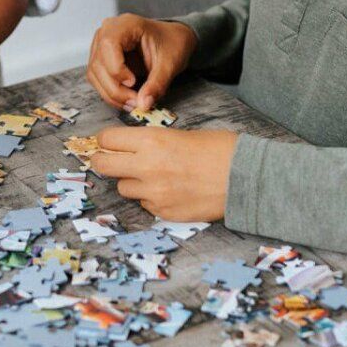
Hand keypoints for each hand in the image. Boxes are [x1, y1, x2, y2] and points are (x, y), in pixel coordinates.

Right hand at [86, 13, 196, 113]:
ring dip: (111, 94)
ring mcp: (101, 43)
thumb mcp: (170, 64)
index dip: (116, 68)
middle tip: (136, 102)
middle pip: (99, 64)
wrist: (172, 40)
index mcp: (126, 24)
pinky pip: (97, 78)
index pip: (109, 45)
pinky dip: (110, 92)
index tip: (133, 82)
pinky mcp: (101, 57)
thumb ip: (157, 84)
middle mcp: (109, 31)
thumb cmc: (171, 43)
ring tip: (133, 102)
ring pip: (95, 74)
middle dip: (116, 89)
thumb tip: (143, 104)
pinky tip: (126, 97)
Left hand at [91, 126, 238, 220]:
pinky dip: (150, 196)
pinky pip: (144, 203)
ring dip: (131, 180)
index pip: (107, 140)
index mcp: (151, 141)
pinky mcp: (163, 212)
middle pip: (103, 165)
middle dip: (103, 161)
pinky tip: (170, 189)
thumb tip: (130, 147)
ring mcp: (154, 193)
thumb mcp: (179, 134)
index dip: (106, 140)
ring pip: (123, 187)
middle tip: (110, 159)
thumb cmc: (217, 148)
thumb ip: (151, 142)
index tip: (109, 141)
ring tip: (153, 174)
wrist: (243, 177)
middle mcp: (146, 167)